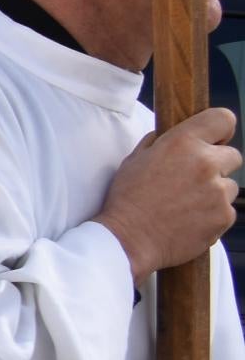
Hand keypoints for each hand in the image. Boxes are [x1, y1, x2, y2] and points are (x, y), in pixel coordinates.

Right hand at [94, 108, 240, 277]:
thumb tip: (174, 135)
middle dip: (216, 166)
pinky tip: (189, 220)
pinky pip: (227, 211)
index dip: (220, 129)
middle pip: (232, 156)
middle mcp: (205, 163)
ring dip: (214, 192)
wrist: (127, 240)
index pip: (223, 119)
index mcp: (182, 142)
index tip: (214, 140)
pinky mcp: (224, 216)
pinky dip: (212, 215)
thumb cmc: (126, 200)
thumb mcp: (134, 160)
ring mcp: (218, 191)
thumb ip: (160, 143)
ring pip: (230, 186)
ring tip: (186, 205)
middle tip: (192, 180)